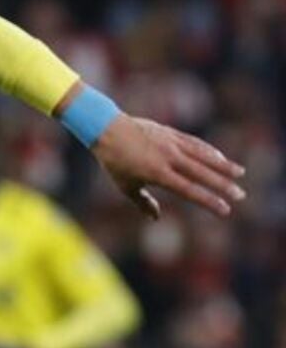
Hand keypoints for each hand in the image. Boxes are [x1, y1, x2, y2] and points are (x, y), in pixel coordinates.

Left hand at [92, 114, 244, 218]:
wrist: (106, 129)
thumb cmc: (114, 162)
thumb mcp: (125, 186)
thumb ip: (143, 202)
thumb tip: (156, 218)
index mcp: (158, 173)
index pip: (189, 190)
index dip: (208, 201)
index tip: (225, 209)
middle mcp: (168, 158)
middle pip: (202, 173)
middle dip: (223, 185)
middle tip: (241, 195)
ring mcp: (171, 143)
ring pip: (203, 155)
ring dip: (223, 165)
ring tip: (240, 173)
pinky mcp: (171, 133)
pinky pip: (194, 143)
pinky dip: (209, 150)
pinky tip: (220, 157)